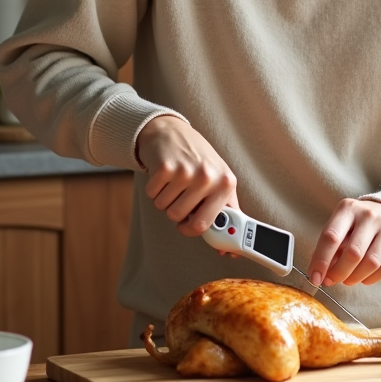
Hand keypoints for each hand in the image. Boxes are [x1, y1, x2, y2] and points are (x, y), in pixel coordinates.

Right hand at [136, 114, 238, 237]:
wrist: (172, 131)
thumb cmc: (198, 160)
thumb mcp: (219, 180)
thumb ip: (225, 213)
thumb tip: (227, 250)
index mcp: (225, 183)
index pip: (206, 224)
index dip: (192, 230)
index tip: (188, 227)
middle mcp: (208, 177)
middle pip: (179, 218)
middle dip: (176, 210)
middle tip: (180, 193)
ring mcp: (186, 171)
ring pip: (164, 208)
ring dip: (164, 198)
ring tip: (173, 181)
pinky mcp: (164, 167)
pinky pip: (152, 195)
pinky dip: (154, 188)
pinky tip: (163, 174)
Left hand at [308, 199, 380, 286]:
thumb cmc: (358, 222)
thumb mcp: (341, 224)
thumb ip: (331, 246)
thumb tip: (321, 273)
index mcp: (348, 208)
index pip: (331, 237)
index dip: (321, 261)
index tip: (315, 278)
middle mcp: (369, 216)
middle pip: (353, 253)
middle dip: (339, 273)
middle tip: (331, 281)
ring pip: (371, 263)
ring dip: (355, 278)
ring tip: (347, 280)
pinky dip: (371, 279)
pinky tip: (363, 278)